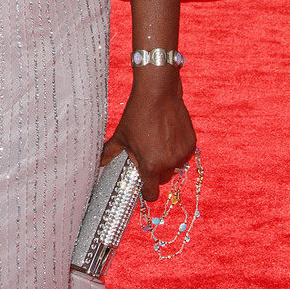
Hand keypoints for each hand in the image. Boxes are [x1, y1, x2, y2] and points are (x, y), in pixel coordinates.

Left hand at [101, 77, 196, 202]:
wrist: (158, 94)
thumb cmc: (137, 115)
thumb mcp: (121, 136)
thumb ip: (110, 153)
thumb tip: (98, 163)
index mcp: (150, 166)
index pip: (151, 194)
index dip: (146, 192)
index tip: (143, 186)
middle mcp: (169, 164)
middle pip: (162, 179)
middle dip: (155, 172)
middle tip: (147, 154)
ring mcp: (182, 154)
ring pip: (174, 167)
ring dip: (167, 161)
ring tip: (157, 142)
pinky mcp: (191, 143)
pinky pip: (184, 155)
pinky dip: (176, 150)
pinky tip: (167, 135)